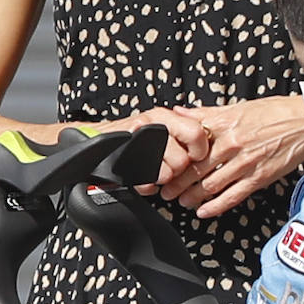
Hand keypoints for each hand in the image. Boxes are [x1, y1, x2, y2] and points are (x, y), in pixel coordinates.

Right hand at [95, 107, 210, 187]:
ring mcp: (137, 141)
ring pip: (166, 173)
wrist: (95, 141)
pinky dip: (146, 186)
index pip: (198, 134)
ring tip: (156, 172)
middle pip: (183, 160)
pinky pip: (146, 183)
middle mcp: (152, 125)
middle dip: (179, 170)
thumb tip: (208, 146)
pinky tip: (143, 178)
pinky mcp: (122, 157)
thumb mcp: (161, 125)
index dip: (200, 152)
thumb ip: (184, 132)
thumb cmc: (134, 136)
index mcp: (166, 117)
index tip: (195, 159)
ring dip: (162, 178)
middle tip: (172, 168)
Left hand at [160, 95, 303, 218]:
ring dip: (192, 196)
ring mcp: (246, 163)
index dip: (173, 158)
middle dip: (177, 183)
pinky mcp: (259, 177)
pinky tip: (204, 212)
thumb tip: (179, 112)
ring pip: (211, 185)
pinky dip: (215, 206)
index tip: (162, 166)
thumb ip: (206, 113)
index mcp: (225, 124)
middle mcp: (232, 144)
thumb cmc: (273, 113)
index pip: (190, 144)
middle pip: (196, 168)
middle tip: (165, 191)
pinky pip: (232, 196)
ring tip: (181, 201)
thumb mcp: (237, 107)